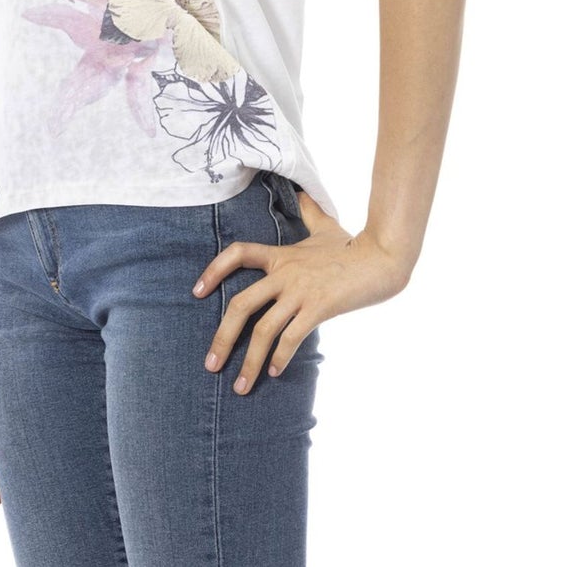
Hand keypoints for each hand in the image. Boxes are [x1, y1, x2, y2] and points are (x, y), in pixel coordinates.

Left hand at [192, 188, 411, 394]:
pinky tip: (275, 373)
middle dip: (223, 337)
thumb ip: (309, 212)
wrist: (381, 257)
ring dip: (250, 362)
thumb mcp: (325, 225)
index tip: (197, 291)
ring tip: (240, 387)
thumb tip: (301, 192)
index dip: (214, 270)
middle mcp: (284, 273)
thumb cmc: (353, 243)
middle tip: (210, 364)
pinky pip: (291, 337)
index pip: (238, 253)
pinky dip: (280, 357)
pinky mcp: (318, 308)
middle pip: (241, 305)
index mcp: (281, 254)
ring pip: (264, 329)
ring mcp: (300, 292)